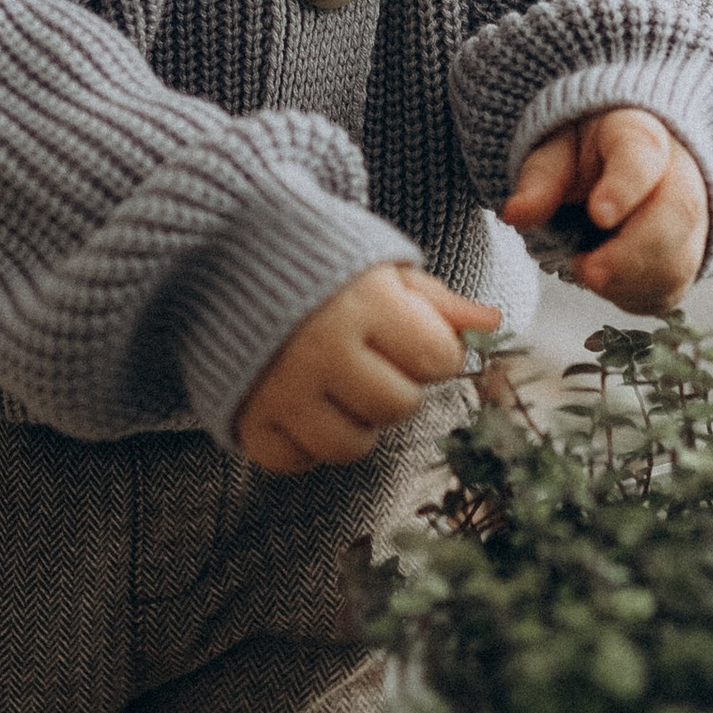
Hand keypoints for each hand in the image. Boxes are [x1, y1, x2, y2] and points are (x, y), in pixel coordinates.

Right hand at [237, 262, 500, 473]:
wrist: (219, 251)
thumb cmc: (316, 260)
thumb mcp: (379, 264)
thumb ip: (436, 299)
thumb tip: (493, 322)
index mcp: (364, 303)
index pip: (438, 358)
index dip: (434, 351)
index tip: (409, 336)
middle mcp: (322, 350)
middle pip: (399, 407)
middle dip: (396, 388)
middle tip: (371, 361)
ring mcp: (282, 389)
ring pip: (351, 447)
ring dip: (355, 423)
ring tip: (339, 387)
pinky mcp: (246, 416)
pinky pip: (295, 461)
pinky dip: (303, 444)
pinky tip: (303, 407)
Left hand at [503, 108, 709, 313]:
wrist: (617, 167)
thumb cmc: (584, 156)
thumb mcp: (554, 154)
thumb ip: (541, 181)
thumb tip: (516, 213)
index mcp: (639, 135)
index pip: (643, 156)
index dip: (625, 187)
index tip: (598, 215)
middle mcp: (679, 173)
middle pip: (678, 211)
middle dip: (633, 252)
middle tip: (586, 272)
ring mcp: (690, 218)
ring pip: (682, 256)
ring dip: (633, 281)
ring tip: (586, 274)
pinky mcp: (685, 257)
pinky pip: (672, 286)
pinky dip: (637, 296)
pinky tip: (608, 285)